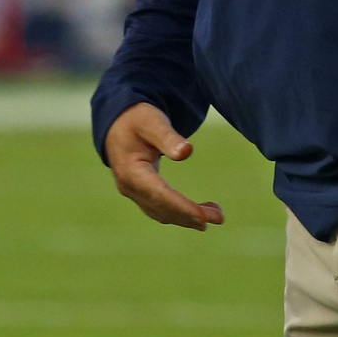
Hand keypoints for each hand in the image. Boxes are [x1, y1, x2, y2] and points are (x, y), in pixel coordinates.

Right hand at [102, 103, 223, 230]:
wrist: (117, 122)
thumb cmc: (137, 119)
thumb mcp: (152, 121)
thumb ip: (168, 137)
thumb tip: (187, 152)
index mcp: (130, 171)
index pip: (159, 194)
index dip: (182, 207)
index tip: (204, 216)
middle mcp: (129, 187)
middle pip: (162, 208)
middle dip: (190, 215)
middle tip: (220, 217)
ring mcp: (133, 193)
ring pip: (162, 213)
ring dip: (188, 217)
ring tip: (217, 214)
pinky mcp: (140, 193)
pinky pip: (161, 209)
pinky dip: (180, 212)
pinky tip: (200, 211)